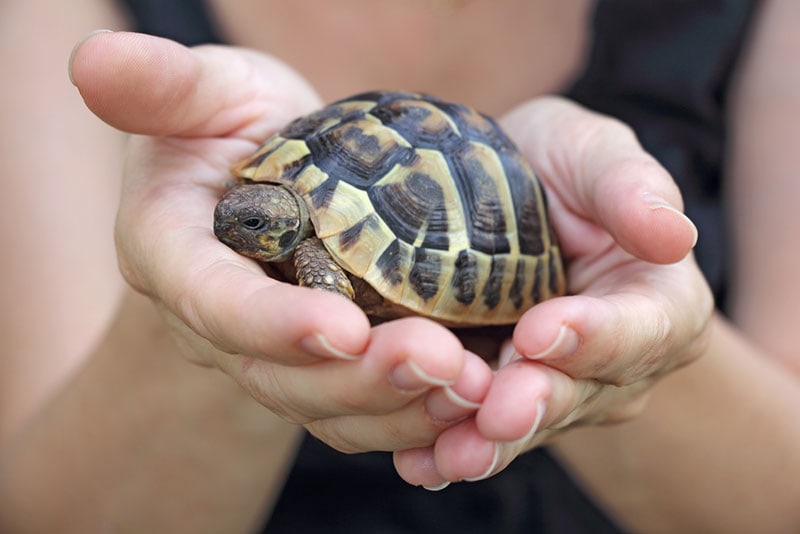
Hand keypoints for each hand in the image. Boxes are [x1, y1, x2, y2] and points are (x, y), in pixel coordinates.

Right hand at [69, 31, 491, 452]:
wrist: (261, 183)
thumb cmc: (229, 128)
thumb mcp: (206, 95)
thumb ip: (164, 87)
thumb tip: (93, 59)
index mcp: (175, 256)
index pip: (214, 301)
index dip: (271, 324)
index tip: (345, 329)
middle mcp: (218, 322)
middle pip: (280, 375)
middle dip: (359, 378)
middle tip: (442, 363)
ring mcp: (269, 354)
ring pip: (327, 406)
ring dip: (399, 405)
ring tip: (472, 386)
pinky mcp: (317, 369)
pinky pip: (360, 409)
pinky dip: (413, 411)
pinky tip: (468, 397)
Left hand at [395, 97, 713, 486]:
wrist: (504, 189)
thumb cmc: (559, 165)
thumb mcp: (595, 154)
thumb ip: (631, 188)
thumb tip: (673, 235)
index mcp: (657, 303)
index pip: (642, 328)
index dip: (596, 337)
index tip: (542, 331)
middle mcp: (615, 361)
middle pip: (579, 391)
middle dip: (534, 404)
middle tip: (496, 414)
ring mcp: (558, 386)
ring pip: (525, 423)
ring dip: (486, 443)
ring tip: (449, 456)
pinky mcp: (503, 396)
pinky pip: (479, 428)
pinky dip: (446, 444)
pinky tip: (418, 462)